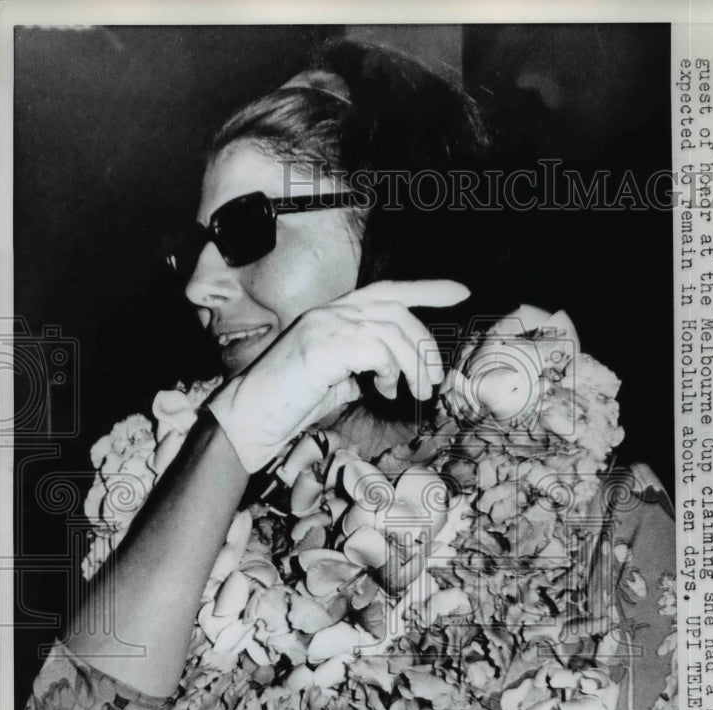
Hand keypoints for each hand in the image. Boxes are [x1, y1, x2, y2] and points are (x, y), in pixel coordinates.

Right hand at [206, 279, 469, 472]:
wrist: (251, 417)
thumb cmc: (290, 403)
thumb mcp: (336, 379)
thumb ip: (362, 365)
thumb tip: (395, 371)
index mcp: (333, 313)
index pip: (388, 289)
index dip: (427, 288)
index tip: (461, 292)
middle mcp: (330, 311)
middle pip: (397, 310)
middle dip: (425, 343)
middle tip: (434, 379)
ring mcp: (326, 325)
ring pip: (392, 331)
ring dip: (412, 365)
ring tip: (414, 392)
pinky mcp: (324, 346)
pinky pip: (378, 350)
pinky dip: (390, 371)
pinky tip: (382, 389)